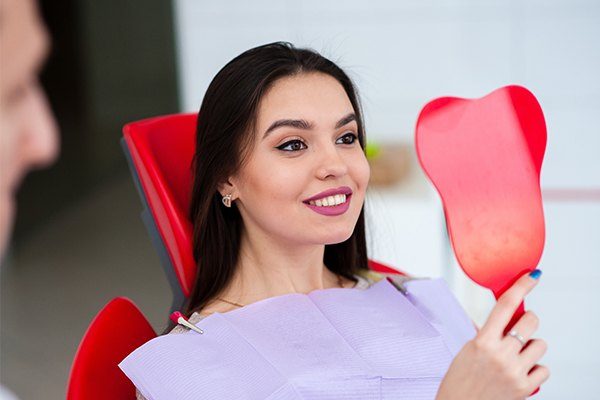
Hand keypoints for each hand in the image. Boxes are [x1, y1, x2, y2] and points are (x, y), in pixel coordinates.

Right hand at [436, 270, 549, 399]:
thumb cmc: (460, 379)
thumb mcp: (468, 349)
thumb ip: (487, 333)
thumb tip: (505, 318)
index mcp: (482, 341)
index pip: (506, 305)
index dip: (521, 286)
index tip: (533, 276)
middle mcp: (501, 354)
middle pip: (531, 322)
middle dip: (527, 322)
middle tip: (519, 329)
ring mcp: (514, 371)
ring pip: (540, 344)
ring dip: (531, 347)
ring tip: (516, 356)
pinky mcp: (525, 387)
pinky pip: (544, 368)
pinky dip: (535, 368)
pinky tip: (521, 371)